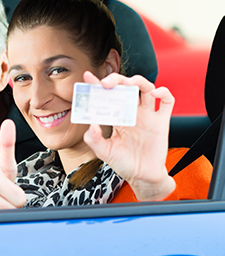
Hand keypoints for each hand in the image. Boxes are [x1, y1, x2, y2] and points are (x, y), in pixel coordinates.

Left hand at [83, 71, 175, 200]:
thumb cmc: (123, 163)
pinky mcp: (161, 122)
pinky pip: (167, 101)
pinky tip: (155, 93)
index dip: (97, 84)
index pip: (106, 95)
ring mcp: (147, 115)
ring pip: (146, 88)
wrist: (142, 177)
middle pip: (126, 86)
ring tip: (128, 83)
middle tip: (106, 83)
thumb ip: (93, 139)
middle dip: (116, 80)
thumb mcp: (104, 152)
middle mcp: (131, 112)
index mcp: (116, 116)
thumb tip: (91, 124)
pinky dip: (163, 92)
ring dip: (138, 81)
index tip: (88, 77)